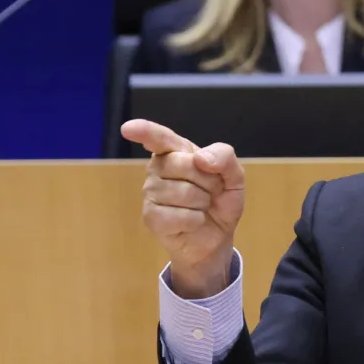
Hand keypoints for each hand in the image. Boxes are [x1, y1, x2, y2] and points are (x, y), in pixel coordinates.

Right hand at [122, 119, 245, 297]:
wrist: (218, 235)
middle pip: (185, 164)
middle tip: (211, 191)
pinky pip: (179, 215)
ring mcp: (151, 192)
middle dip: (209, 181)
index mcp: (176, 151)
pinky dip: (195, 220)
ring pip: (184, 192)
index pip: (158, 137)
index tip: (129, 128)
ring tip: (201, 206)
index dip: (144, 131)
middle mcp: (158, 167)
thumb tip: (200, 159)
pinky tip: (193, 221)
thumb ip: (224, 158)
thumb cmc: (221, 200)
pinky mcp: (151, 216)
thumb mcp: (234, 176)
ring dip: (203, 203)